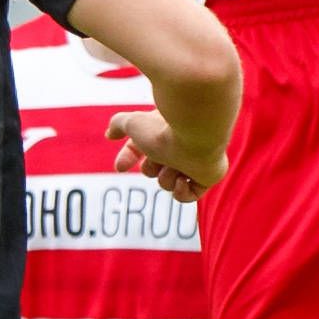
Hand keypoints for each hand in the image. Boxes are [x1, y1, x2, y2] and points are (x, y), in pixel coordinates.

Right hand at [107, 108, 226, 203]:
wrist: (196, 132)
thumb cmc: (164, 127)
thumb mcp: (133, 123)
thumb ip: (119, 124)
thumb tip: (109, 135)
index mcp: (164, 128)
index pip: (142, 146)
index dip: (129, 157)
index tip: (120, 168)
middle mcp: (180, 143)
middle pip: (154, 168)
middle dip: (150, 168)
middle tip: (156, 161)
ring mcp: (195, 160)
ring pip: (169, 181)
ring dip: (166, 177)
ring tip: (174, 167)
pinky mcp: (209, 175)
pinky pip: (190, 195)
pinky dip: (182, 191)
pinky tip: (182, 179)